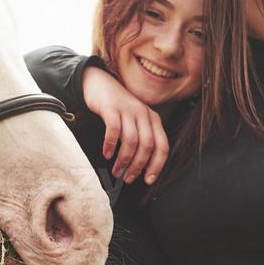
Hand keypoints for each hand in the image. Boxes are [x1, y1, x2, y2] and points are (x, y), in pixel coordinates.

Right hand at [81, 66, 169, 184]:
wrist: (101, 84)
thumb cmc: (119, 109)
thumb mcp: (136, 122)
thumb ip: (142, 139)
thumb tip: (141, 168)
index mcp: (154, 120)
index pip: (162, 146)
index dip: (157, 166)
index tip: (148, 180)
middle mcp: (144, 114)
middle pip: (147, 146)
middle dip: (138, 166)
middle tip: (128, 178)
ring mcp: (128, 110)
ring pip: (131, 141)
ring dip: (124, 160)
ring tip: (117, 171)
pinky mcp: (112, 108)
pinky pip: (114, 130)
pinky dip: (110, 145)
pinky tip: (107, 154)